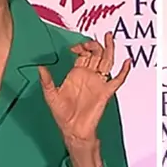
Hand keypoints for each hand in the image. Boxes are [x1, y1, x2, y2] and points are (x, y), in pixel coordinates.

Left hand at [38, 32, 129, 147]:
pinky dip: (123, 71)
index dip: (80, 47)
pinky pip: (118, 80)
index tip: (75, 47)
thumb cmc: (63, 114)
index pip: (83, 55)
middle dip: (95, 45)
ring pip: (107, 62)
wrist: (73, 128)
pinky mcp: (106, 92)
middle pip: (96, 55)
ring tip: (109, 38)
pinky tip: (126, 63)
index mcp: (77, 74)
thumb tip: (40, 67)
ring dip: (109, 49)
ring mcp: (98, 83)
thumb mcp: (50, 95)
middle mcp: (89, 76)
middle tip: (91, 40)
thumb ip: (47, 80)